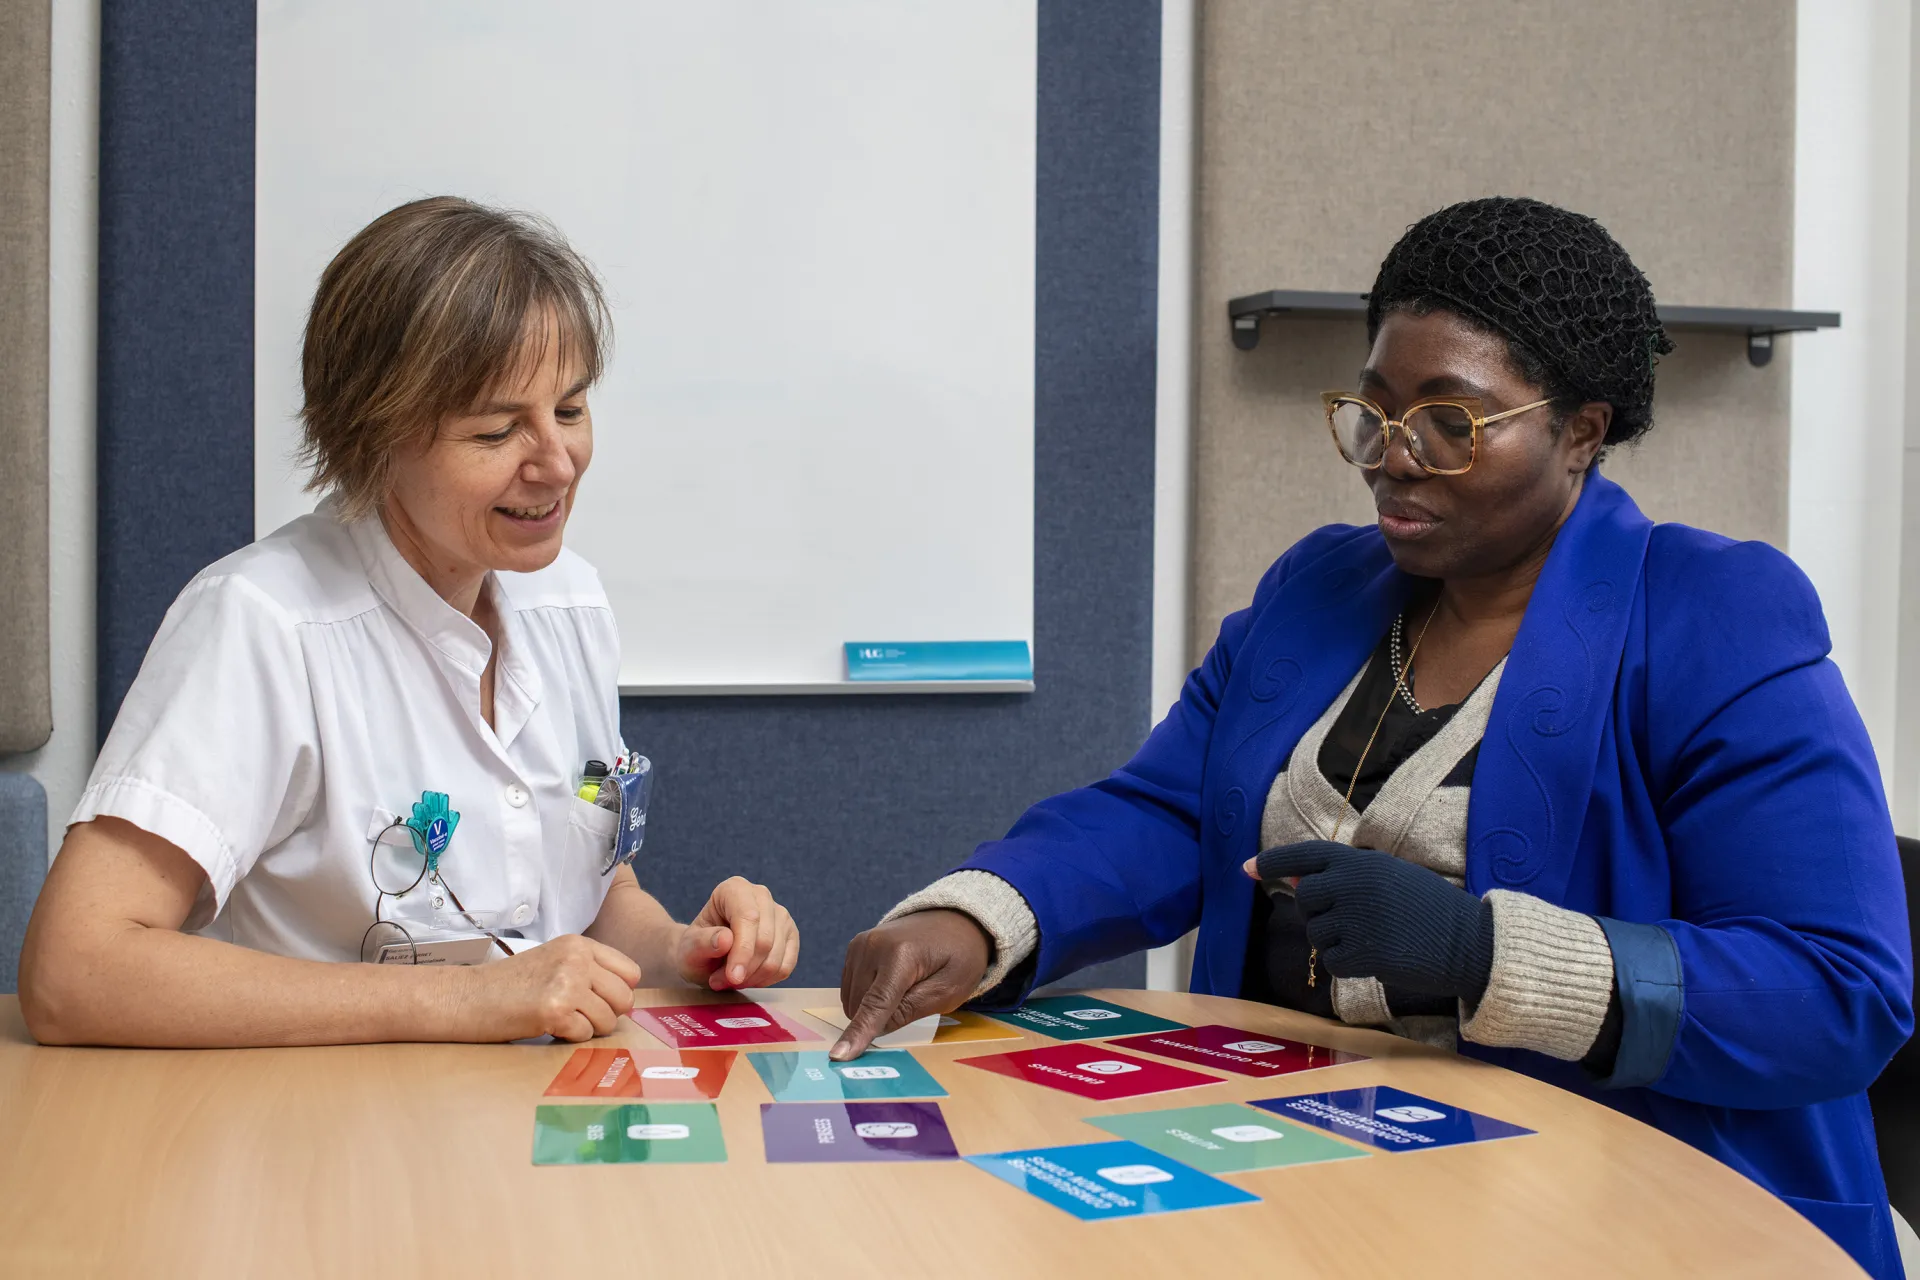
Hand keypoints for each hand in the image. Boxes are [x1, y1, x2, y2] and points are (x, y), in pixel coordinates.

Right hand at [460, 934, 640, 1041]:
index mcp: (579, 944)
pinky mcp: (555, 1010)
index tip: (597, 1001)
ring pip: (608, 1020)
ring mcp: (567, 982)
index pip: (631, 972)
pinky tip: (546, 1026)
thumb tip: (626, 999)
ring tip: (559, 1020)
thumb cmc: (509, 986)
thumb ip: (588, 971)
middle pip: (625, 998)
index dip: (618, 993)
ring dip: (587, 1029)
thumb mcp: (554, 962)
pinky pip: (584, 1034)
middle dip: (607, 1015)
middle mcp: (577, 958)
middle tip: (579, 1016)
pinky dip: (568, 1037)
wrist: (466, 997)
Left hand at [673, 876, 798, 990]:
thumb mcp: (688, 949)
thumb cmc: (696, 948)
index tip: (733, 976)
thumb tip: (725, 940)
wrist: (705, 956)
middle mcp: (761, 896)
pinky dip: (766, 980)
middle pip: (765, 939)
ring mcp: (780, 915)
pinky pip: (786, 966)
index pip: (748, 917)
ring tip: (729, 980)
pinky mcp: (791, 936)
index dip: (743, 950)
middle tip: (720, 982)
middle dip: (745, 969)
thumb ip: (702, 943)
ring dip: (752, 978)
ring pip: (776, 956)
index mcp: (734, 889)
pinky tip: (747, 979)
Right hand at [831, 909, 990, 1059]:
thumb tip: (876, 1030)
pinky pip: (850, 989)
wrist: (954, 920)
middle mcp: (872, 945)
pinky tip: (892, 984)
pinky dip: (867, 996)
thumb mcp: (950, 989)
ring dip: (873, 1008)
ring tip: (906, 987)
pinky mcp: (854, 948)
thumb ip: (912, 1009)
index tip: (839, 1056)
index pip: (876, 1003)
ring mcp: (860, 944)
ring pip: (852, 1000)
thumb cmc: (959, 956)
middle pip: (862, 1005)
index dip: (858, 1033)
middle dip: (882, 1017)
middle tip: (916, 999)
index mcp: (901, 954)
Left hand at [1244, 840, 1494, 1001]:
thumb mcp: (1387, 877)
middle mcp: (1353, 885)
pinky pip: (1330, 962)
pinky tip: (1373, 958)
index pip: (1304, 854)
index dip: (1273, 860)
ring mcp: (1356, 920)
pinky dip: (1344, 965)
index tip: (1247, 867)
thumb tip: (1293, 879)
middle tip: (1351, 920)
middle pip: (1305, 899)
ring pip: (1315, 933)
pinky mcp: (1363, 954)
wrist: (1471, 942)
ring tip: (1373, 937)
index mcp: (1361, 861)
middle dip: (1318, 912)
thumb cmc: (1429, 908)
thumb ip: (1342, 875)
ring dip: (1334, 940)